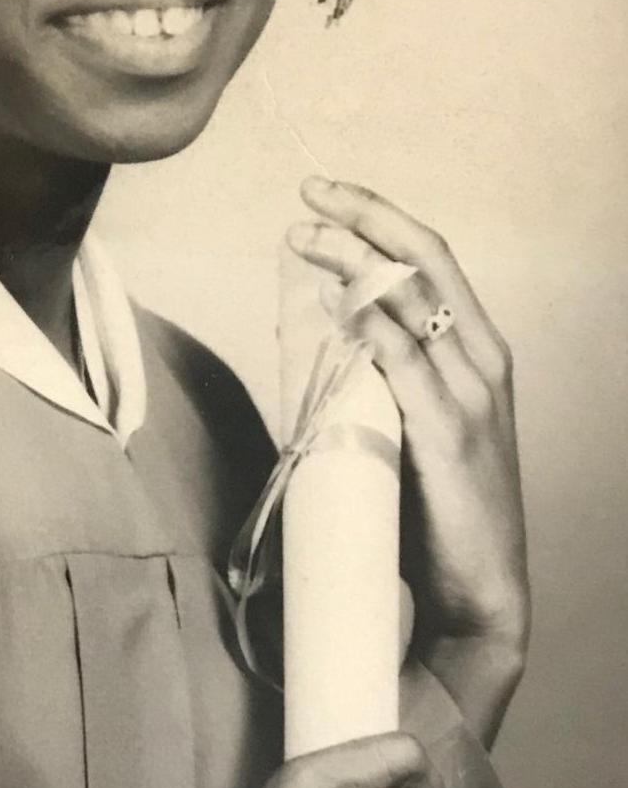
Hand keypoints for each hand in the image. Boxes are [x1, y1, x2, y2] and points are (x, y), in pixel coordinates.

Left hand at [286, 177, 529, 737]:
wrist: (476, 596)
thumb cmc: (435, 508)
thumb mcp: (411, 422)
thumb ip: (380, 375)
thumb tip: (321, 327)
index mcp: (478, 353)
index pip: (432, 260)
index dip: (380, 218)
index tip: (327, 196)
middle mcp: (482, 362)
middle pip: (425, 260)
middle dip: (366, 215)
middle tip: (310, 191)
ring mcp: (470, 396)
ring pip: (413, 300)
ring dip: (354, 260)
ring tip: (304, 237)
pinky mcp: (447, 434)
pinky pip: (405, 362)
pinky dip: (371, 324)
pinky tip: (340, 301)